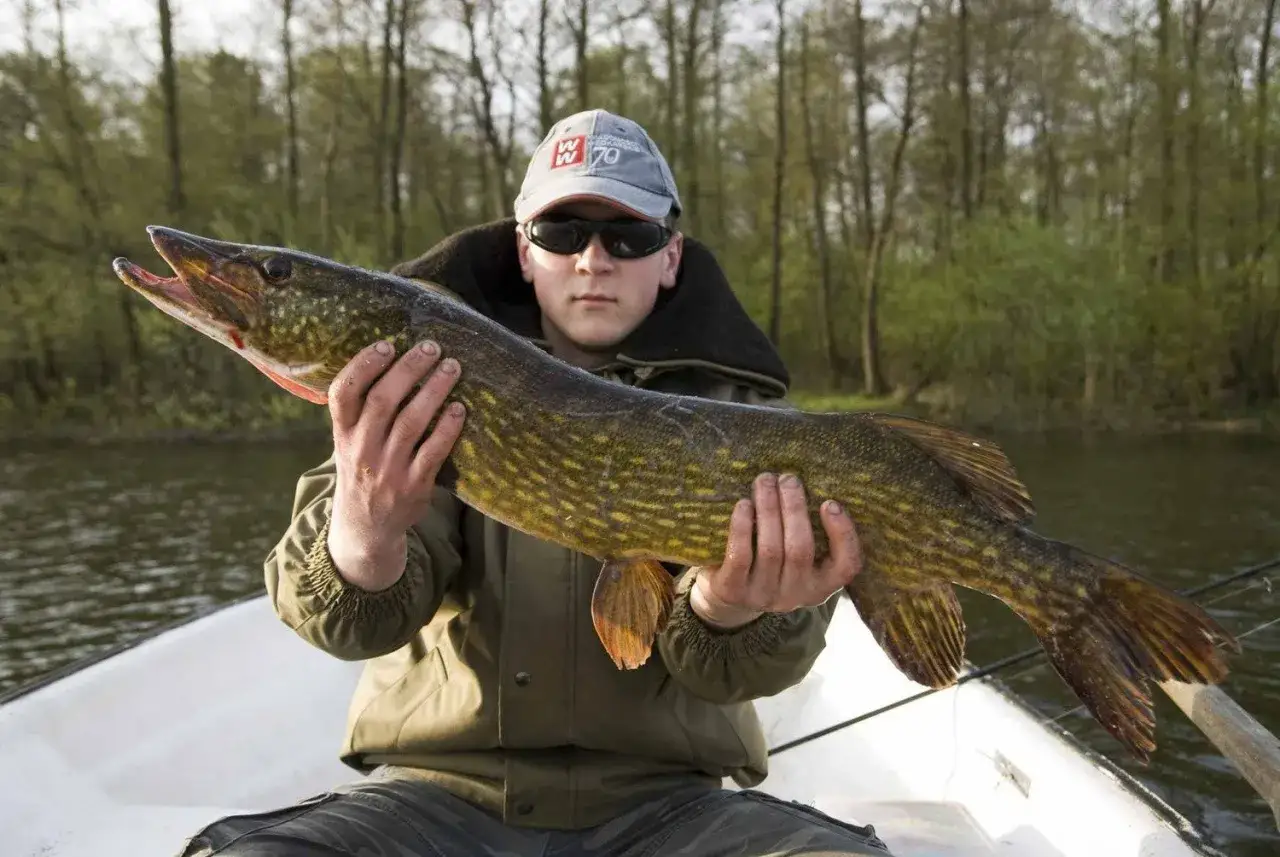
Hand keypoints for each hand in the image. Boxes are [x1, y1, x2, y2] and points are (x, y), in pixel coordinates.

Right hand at [325, 339, 465, 591]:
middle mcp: (361, 450)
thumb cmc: (363, 468)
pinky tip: (460, 408)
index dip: (363, 366)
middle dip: (408, 369)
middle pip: (382, 401)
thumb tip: (395, 358)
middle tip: (432, 347)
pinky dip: (447, 427)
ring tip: (452, 367)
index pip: (342, 394)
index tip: (387, 344)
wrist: (366, 526)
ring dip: (434, 390)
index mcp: (342, 434)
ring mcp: (387, 470)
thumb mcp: (348, 441)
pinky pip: (434, 451)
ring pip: (411, 422)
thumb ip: (361, 409)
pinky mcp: (413, 486)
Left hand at [690, 472, 861, 629]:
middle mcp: (795, 595)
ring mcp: (763, 596)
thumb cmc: (769, 564)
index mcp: (820, 586)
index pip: (846, 566)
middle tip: (788, 478)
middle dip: (794, 508)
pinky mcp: (734, 591)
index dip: (843, 534)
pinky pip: (741, 556)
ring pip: (770, 549)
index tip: (830, 503)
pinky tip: (743, 505)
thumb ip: (806, 531)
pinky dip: (742, 527)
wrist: (728, 597)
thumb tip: (804, 485)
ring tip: (764, 481)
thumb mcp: (795, 557)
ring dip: (768, 509)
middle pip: (800, 549)